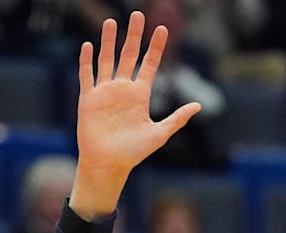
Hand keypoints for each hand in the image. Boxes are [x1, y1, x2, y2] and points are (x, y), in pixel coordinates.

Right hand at [70, 13, 201, 219]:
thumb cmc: (134, 152)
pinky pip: (87, 76)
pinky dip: (87, 61)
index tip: (162, 29)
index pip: (149, 65)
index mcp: (140, 95)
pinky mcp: (88, 99)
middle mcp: (123, 89)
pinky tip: (88, 46)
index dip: (155, 47)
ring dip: (108, 41)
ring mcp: (105, 92)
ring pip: (107, 60)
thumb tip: (198, 106)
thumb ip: (177, 118)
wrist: (108, 164)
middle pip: (129, 56)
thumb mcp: (160, 134)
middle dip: (134, 36)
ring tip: (111, 22)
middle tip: (138, 15)